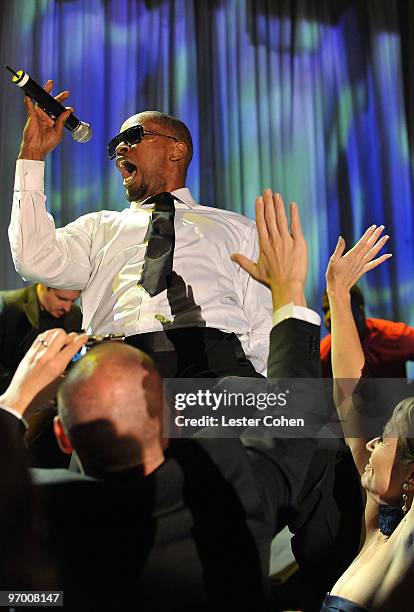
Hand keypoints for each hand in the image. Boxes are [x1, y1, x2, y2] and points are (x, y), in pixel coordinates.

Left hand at [0, 328, 87, 416]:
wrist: (20, 398)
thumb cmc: (38, 396)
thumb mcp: (60, 385)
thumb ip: (69, 370)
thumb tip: (75, 361)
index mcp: (55, 366)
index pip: (72, 346)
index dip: (81, 339)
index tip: (84, 337)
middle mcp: (45, 357)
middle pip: (61, 334)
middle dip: (70, 336)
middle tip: (72, 341)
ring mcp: (36, 353)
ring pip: (50, 332)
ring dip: (59, 334)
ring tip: (62, 340)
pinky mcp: (29, 353)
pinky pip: (40, 337)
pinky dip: (48, 336)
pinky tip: (50, 341)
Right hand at [18, 80, 72, 160]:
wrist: (36, 148)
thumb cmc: (47, 144)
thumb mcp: (58, 132)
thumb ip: (62, 121)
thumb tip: (68, 111)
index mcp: (53, 122)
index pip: (59, 111)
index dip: (64, 107)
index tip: (71, 107)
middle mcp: (46, 117)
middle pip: (52, 104)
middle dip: (59, 97)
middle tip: (67, 93)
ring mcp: (39, 115)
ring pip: (42, 101)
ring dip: (45, 92)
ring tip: (50, 84)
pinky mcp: (32, 116)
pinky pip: (29, 105)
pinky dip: (29, 100)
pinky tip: (30, 94)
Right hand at [231, 189, 307, 307]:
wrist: (287, 286)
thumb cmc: (272, 280)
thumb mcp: (255, 271)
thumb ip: (243, 261)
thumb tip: (231, 256)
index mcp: (264, 245)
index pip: (261, 223)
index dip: (260, 210)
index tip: (259, 200)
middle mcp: (274, 240)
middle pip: (270, 217)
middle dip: (268, 203)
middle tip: (267, 191)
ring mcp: (286, 241)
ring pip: (281, 219)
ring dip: (279, 206)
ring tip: (276, 195)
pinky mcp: (299, 243)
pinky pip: (296, 226)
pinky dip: (294, 215)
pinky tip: (293, 205)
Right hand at [326, 225, 391, 295]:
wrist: (338, 288)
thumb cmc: (333, 274)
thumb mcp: (333, 260)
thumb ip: (339, 249)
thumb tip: (341, 237)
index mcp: (352, 255)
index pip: (362, 242)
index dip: (368, 234)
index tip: (374, 227)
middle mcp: (359, 259)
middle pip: (369, 245)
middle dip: (376, 236)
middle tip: (382, 227)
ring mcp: (362, 265)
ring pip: (373, 252)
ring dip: (380, 244)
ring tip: (386, 237)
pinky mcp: (363, 270)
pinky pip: (375, 263)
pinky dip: (382, 259)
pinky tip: (388, 255)